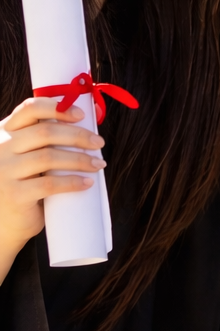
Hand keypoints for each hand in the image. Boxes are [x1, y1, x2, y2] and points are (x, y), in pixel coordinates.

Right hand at [0, 97, 104, 281]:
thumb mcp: (27, 155)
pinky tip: (87, 182)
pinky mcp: (14, 194)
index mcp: (5, 132)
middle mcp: (1, 148)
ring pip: (49, 157)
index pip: (29, 109)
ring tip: (98, 164)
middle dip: (77, 135)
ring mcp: (5, 171)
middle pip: (45, 132)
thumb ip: (44, 139)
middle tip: (99, 143)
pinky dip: (72, 182)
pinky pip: (49, 185)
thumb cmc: (24, 183)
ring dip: (80, 159)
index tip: (81, 115)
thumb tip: (91, 120)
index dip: (57, 108)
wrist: (4, 222)